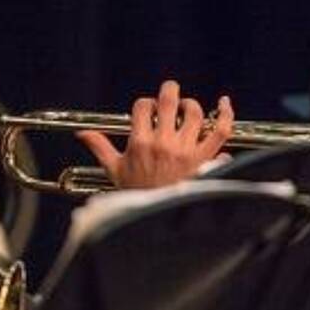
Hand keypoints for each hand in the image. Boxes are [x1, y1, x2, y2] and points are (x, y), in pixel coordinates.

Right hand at [77, 79, 234, 190]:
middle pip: (169, 101)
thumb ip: (100, 148)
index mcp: (141, 144)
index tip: (148, 109)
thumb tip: (83, 133)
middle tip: (170, 90)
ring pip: (194, 113)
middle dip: (169, 90)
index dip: (145, 103)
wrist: (158, 220)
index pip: (143, 107)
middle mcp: (164, 143)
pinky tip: (224, 103)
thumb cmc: (137, 194)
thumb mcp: (115, 171)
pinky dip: (226, 113)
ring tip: (187, 107)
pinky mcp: (206, 158)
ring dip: (191, 104)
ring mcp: (186, 150)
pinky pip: (221, 130)